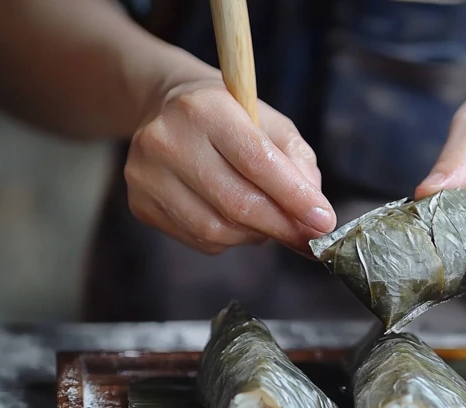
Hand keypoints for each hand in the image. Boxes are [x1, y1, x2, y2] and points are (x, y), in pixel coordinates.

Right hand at [125, 76, 335, 254]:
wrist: (167, 110)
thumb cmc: (231, 119)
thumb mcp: (272, 124)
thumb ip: (299, 164)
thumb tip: (315, 215)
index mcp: (205, 108)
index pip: (256, 162)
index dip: (294, 198)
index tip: (324, 222)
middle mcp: (166, 139)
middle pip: (237, 203)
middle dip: (282, 227)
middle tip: (309, 238)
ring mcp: (146, 175)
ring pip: (218, 230)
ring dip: (256, 234)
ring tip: (268, 219)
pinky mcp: (140, 203)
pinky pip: (200, 240)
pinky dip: (229, 238)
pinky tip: (234, 218)